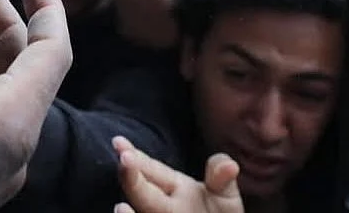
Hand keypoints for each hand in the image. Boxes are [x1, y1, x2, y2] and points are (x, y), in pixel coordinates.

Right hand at [113, 137, 242, 212]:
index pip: (150, 169)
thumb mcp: (223, 195)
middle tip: (123, 160)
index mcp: (173, 187)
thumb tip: (230, 165)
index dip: (135, 156)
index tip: (119, 142)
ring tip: (120, 207)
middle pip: (143, 192)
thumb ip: (220, 178)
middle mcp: (160, 206)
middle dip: (132, 177)